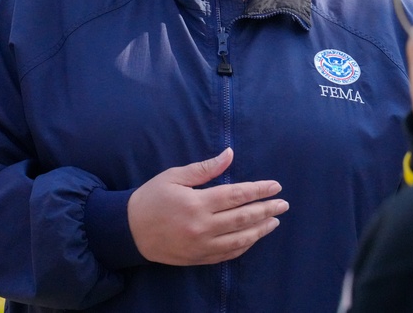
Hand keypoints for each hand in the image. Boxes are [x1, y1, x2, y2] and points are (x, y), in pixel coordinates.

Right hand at [128, 148, 288, 265]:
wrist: (128, 231)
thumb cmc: (151, 198)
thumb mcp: (174, 176)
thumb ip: (205, 168)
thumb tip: (230, 154)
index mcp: (197, 203)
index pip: (237, 195)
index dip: (259, 190)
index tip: (275, 186)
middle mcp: (202, 226)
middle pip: (243, 218)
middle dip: (267, 209)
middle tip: (284, 204)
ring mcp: (201, 245)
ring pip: (240, 239)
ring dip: (260, 230)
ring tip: (274, 220)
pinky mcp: (198, 258)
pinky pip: (228, 254)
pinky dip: (244, 246)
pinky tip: (254, 237)